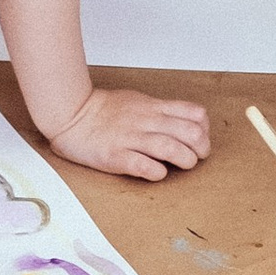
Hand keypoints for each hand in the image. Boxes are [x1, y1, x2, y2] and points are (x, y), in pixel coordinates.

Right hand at [42, 85, 210, 181]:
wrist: (70, 114)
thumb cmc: (105, 111)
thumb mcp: (139, 101)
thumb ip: (163, 111)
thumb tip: (189, 123)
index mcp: (154, 108)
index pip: (196, 114)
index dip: (205, 130)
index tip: (199, 140)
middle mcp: (146, 121)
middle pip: (191, 133)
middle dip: (201, 149)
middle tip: (195, 158)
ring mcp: (131, 138)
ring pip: (172, 149)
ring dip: (185, 161)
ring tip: (182, 166)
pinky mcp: (116, 156)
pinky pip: (145, 166)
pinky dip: (158, 173)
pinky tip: (157, 173)